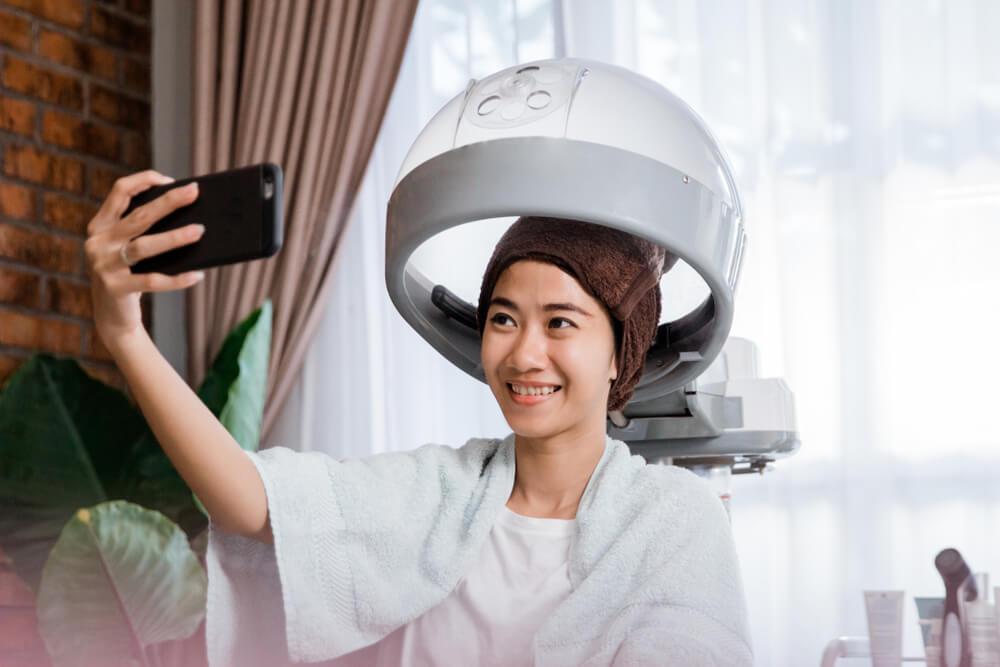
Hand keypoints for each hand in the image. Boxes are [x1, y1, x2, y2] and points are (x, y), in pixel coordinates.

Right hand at [84, 169, 205, 347]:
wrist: (112, 316)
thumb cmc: (129, 274)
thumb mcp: (129, 249)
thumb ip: (143, 231)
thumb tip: (189, 214)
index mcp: (100, 226)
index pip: (119, 192)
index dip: (144, 181)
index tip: (170, 180)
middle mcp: (98, 242)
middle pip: (138, 217)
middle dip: (169, 202)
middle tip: (194, 192)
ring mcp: (103, 266)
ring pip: (144, 246)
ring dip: (175, 237)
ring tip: (200, 231)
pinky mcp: (115, 289)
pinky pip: (152, 281)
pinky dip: (178, 279)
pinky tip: (198, 275)